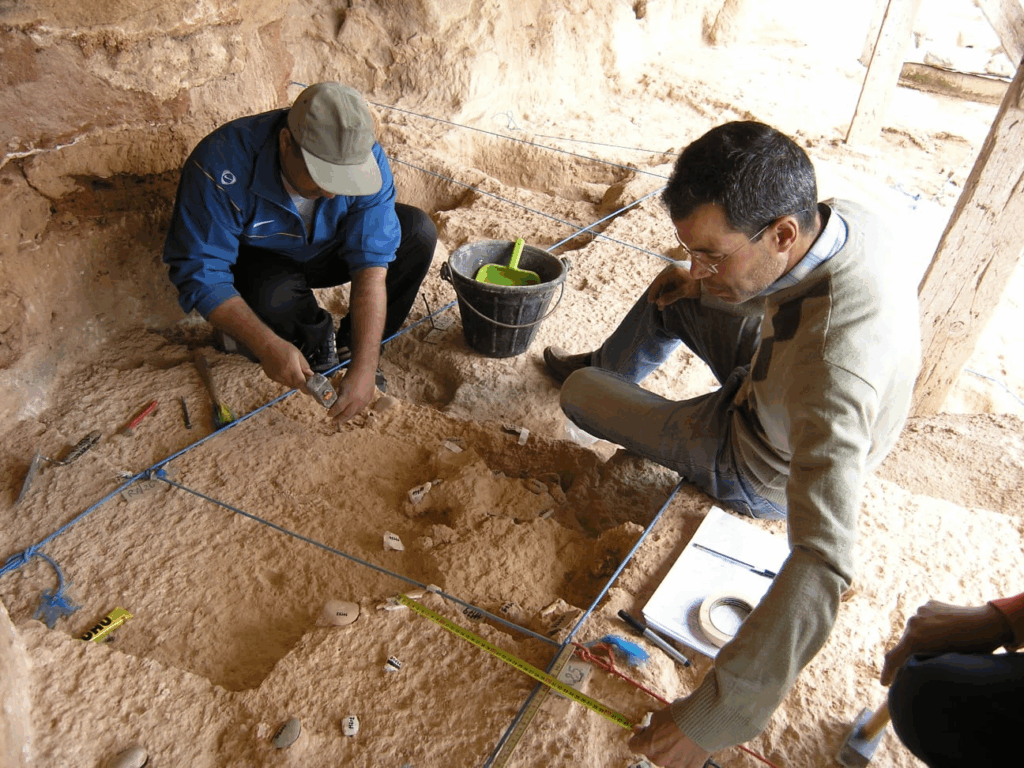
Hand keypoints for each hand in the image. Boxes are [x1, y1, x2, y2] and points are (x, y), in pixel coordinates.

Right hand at [257, 336, 311, 390]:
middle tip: (302, 375)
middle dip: (300, 383)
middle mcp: (284, 376)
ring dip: (293, 381)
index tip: (310, 388)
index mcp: (292, 370)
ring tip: (291, 370)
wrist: (266, 346)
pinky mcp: (272, 378)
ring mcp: (277, 378)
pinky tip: (284, 370)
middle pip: (295, 386)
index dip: (307, 388)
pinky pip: (282, 382)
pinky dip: (285, 379)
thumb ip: (305, 366)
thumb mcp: (298, 354)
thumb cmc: (283, 348)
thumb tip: (310, 375)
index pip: (301, 384)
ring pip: (288, 385)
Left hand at [328, 366, 376, 421]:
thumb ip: (339, 396)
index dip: (333, 413)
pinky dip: (354, 412)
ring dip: (347, 417)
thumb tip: (335, 404)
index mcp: (348, 396)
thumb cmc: (351, 375)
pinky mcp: (368, 399)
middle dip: (339, 419)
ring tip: (342, 419)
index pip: (338, 408)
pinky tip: (351, 413)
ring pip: (355, 413)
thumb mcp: (342, 385)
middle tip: (334, 421)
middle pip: (347, 414)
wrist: (365, 369)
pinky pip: (360, 409)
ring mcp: (364, 401)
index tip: (329, 414)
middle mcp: (357, 400)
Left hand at [628, 707, 710, 767]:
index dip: (638, 737)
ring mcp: (675, 765)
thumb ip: (647, 727)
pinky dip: (684, 757)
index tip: (643, 731)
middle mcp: (660, 759)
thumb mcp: (657, 716)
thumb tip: (638, 730)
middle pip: (651, 753)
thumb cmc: (680, 715)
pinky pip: (682, 764)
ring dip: (670, 751)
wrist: (704, 720)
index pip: (634, 746)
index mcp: (648, 746)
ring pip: (667, 759)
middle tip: (666, 731)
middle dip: (655, 743)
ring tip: (681, 737)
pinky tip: (689, 746)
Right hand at [647, 263, 700, 309]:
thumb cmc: (697, 284)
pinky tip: (670, 303)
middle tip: (656, 305)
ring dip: (664, 296)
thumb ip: (671, 296)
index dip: (654, 291)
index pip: (659, 281)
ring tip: (662, 307)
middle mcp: (673, 272)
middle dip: (658, 295)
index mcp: (673, 272)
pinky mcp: (680, 279)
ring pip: (666, 286)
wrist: (709, 281)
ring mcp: (677, 275)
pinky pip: (671, 287)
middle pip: (662, 284)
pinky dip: (669, 295)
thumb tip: (658, 303)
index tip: (651, 301)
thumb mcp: (684, 291)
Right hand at [880, 600, 1013, 685]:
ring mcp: (920, 611)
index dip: (888, 672)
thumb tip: (912, 671)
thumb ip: (922, 662)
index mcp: (915, 640)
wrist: (987, 623)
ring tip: (941, 642)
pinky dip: (929, 626)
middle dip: (912, 652)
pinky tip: (944, 629)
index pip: (893, 658)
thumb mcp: (943, 661)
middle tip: (925, 660)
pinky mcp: (928, 604)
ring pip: (915, 630)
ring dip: (922, 637)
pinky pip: (924, 619)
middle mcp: (913, 623)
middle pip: (906, 643)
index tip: (885, 683)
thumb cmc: (969, 649)